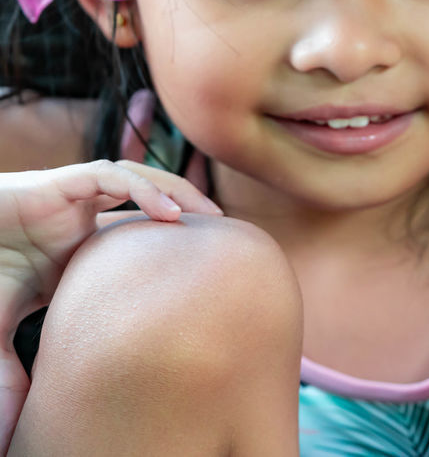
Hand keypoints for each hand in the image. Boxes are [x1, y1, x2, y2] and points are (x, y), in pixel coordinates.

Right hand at [0, 160, 220, 450]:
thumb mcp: (2, 329)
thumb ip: (14, 373)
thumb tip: (13, 435)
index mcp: (85, 245)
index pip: (141, 237)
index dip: (174, 248)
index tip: (208, 276)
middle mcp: (87, 215)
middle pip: (153, 203)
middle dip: (190, 210)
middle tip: (228, 238)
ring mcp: (76, 195)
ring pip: (141, 181)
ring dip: (176, 192)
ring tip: (208, 216)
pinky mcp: (61, 182)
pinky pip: (113, 176)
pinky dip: (144, 189)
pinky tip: (168, 213)